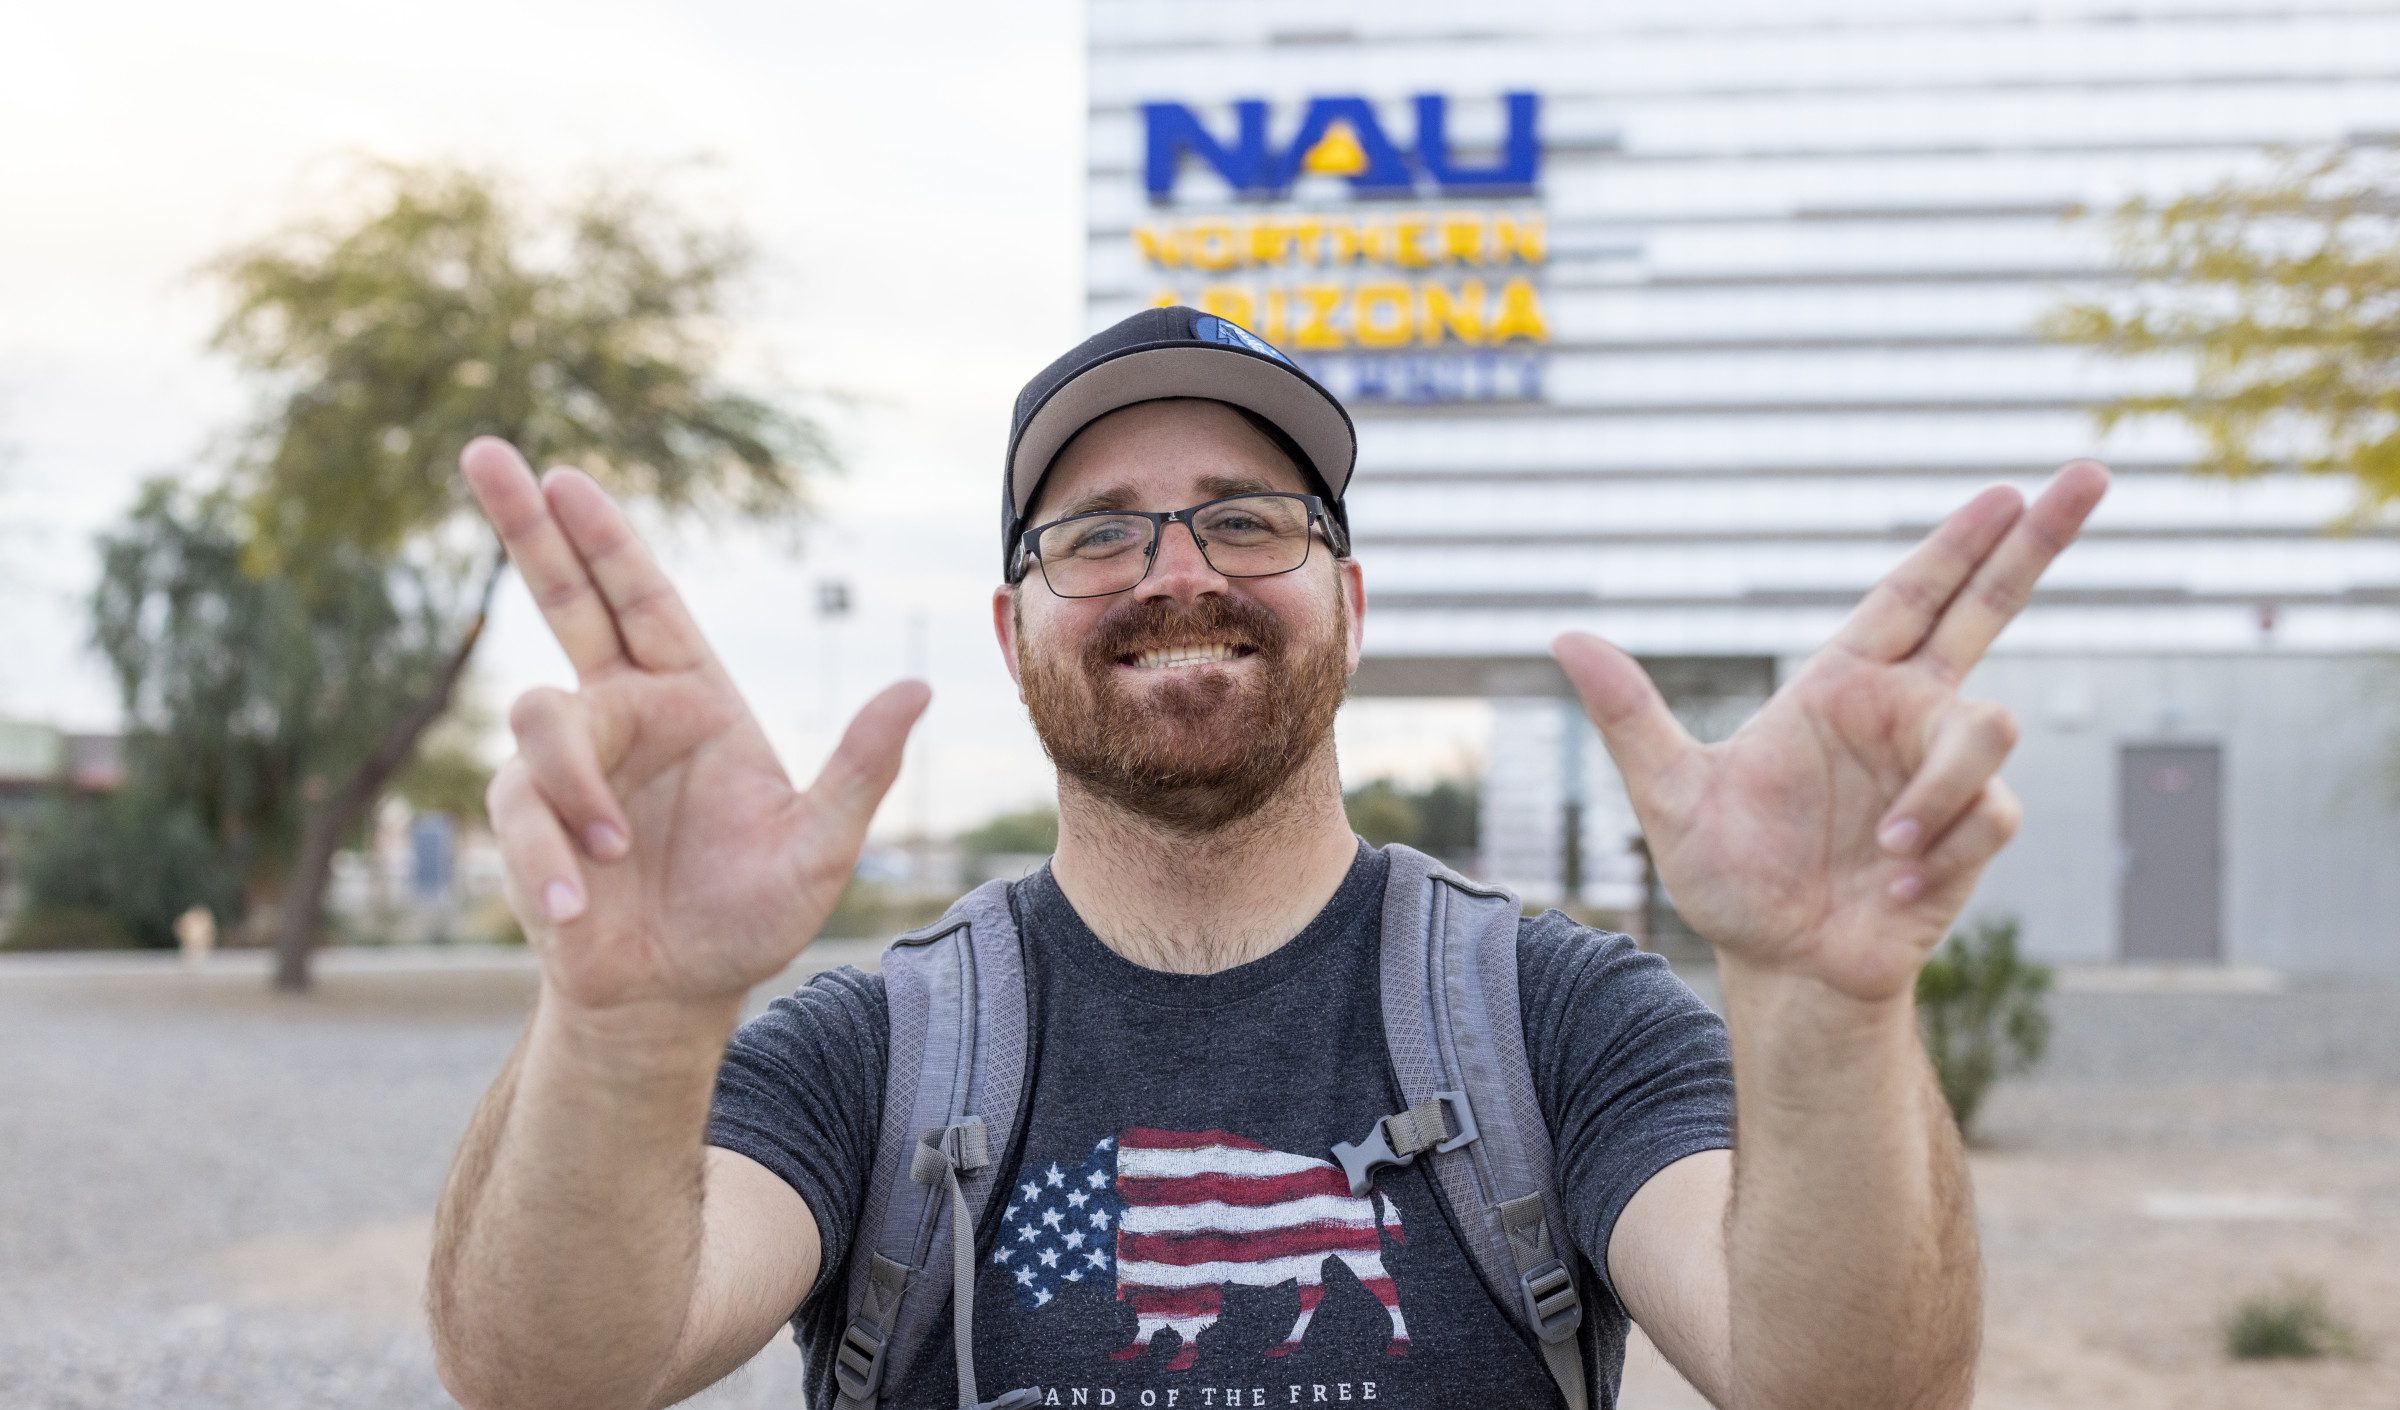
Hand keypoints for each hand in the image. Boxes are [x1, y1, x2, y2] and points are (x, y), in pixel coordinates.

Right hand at [460, 437, 928, 1014]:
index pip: (645, 599)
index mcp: (695, 699)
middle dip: (525, 527)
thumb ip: (861, 768)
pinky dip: (549, 858)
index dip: (606, 538)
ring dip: (573, 790)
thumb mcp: (821, 848)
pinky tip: (576, 906)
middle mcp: (626, 714)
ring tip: (616, 857)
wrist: (677, 996)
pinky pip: (521, 812)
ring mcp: (569, 764)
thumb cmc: (752, 916)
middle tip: (482, 450)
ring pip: (539, 721)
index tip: (567, 475)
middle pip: (565, 600)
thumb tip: (917, 686)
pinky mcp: (528, 821)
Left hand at [1553, 460, 2109, 1002]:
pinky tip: (1894, 887)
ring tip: (1886, 849)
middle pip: (1988, 609)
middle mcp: (1902, 715)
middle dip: (2038, 544)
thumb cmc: (1729, 879)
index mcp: (1840, 688)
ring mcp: (1942, 772)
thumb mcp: (1670, 796)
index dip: (1957, 543)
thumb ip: (1630, 717)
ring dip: (1937, 790)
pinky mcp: (1971, 835)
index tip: (2006, 488)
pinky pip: (1986, 814)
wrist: (1782, 966)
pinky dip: (1938, 850)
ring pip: (1988, 728)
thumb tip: (1566, 640)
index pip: (1910, 595)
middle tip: (2088, 474)